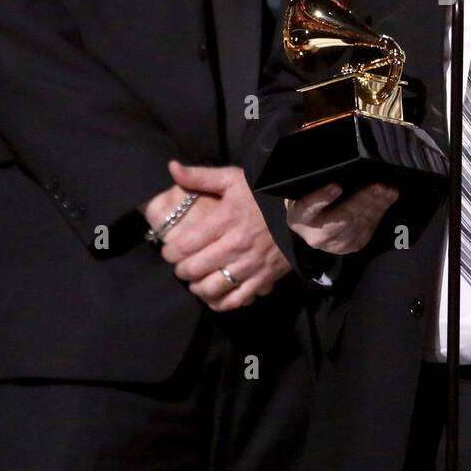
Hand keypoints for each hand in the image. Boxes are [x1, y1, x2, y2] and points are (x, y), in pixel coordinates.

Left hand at [153, 161, 290, 311]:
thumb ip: (200, 176)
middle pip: (195, 269)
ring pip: (212, 289)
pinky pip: (236, 300)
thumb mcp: (232, 179)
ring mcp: (250, 265)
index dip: (170, 252)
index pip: (185, 245)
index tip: (169, 251)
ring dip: (198, 288)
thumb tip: (172, 167)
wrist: (300, 209)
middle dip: (181, 271)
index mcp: (225, 220)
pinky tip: (215, 296)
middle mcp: (235, 245)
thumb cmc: (262, 194)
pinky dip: (221, 303)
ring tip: (196, 281)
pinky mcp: (264, 278)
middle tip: (182, 266)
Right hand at [286, 181, 398, 254]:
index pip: (309, 206)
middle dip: (362, 200)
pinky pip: (368, 229)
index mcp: (299, 216)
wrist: (310, 226)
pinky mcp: (351, 246)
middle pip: (341, 218)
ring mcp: (335, 244)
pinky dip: (380, 212)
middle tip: (379, 185)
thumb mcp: (305, 189)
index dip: (322, 197)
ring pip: (359, 224)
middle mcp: (315, 235)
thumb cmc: (308, 198)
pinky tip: (388, 199)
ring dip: (377, 206)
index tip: (336, 186)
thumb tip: (340, 161)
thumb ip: (317, 180)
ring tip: (389, 190)